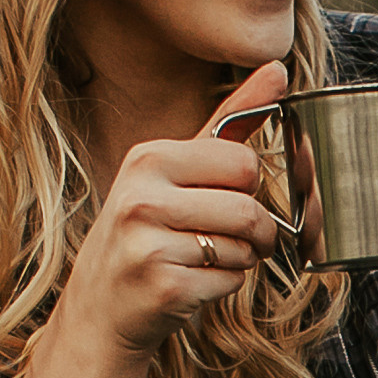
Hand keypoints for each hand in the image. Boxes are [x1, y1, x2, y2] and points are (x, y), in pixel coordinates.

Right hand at [59, 63, 290, 363]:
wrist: (100, 307)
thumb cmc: (146, 231)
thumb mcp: (177, 169)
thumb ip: (230, 120)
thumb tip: (277, 69)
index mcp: (149, 158)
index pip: (242, 162)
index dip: (249, 188)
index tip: (231, 199)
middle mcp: (143, 198)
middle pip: (249, 208)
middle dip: (255, 229)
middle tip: (234, 237)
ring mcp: (149, 244)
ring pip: (243, 249)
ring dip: (238, 260)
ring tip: (202, 259)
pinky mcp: (164, 287)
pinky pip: (230, 282)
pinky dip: (224, 286)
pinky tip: (192, 283)